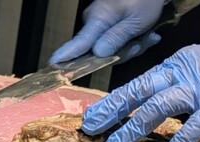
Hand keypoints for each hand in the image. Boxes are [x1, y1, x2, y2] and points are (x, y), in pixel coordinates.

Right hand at [49, 0, 165, 63]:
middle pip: (99, 51)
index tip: (52, 63)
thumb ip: (116, 38)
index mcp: (98, 20)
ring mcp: (100, 21)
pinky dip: (131, 39)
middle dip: (121, 53)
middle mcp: (94, 21)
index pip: (78, 43)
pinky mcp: (107, 21)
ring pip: (110, 47)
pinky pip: (115, 39)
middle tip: (141, 43)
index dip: (66, 55)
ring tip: (147, 35)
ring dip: (130, 46)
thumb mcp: (136, 21)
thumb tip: (98, 54)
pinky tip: (145, 33)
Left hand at [82, 38, 199, 141]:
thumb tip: (136, 109)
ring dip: (134, 127)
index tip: (90, 117)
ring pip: (160, 106)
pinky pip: (196, 126)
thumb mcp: (191, 71)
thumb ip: (167, 88)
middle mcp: (182, 76)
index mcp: (172, 68)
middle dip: (113, 111)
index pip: (135, 85)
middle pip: (140, 91)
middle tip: (92, 130)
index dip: (111, 101)